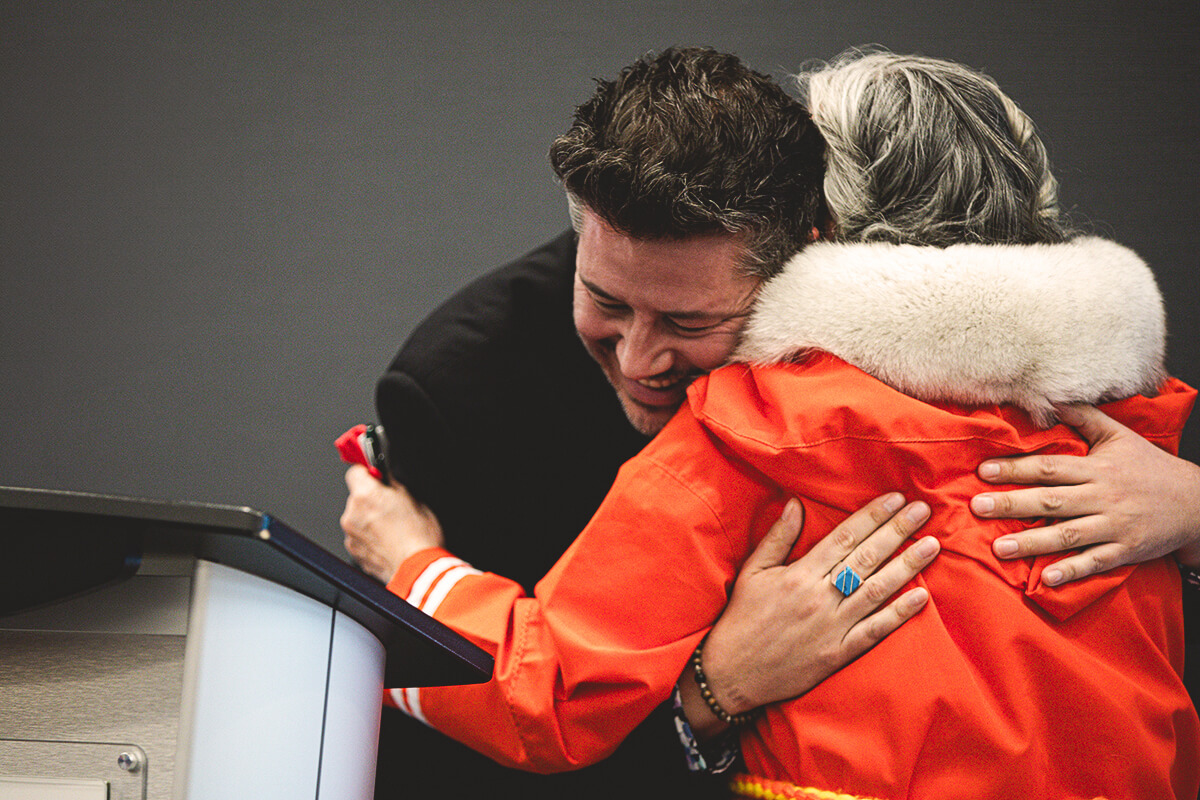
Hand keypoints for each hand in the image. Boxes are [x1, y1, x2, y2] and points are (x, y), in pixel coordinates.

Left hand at [341, 465, 444, 581]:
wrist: (418, 568)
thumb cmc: (420, 537)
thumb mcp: (415, 498)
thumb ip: (393, 484)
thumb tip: (386, 478)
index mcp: (366, 496)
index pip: (355, 471)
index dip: (368, 473)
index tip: (375, 476)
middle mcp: (352, 514)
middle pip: (356, 497)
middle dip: (371, 499)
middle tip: (392, 507)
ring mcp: (351, 535)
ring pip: (357, 517)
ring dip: (369, 519)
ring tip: (393, 528)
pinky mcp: (354, 551)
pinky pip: (359, 536)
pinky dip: (370, 536)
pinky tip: (388, 540)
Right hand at [680, 493, 935, 738]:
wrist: (732, 673)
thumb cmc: (741, 618)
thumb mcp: (752, 572)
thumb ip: (777, 538)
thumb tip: (795, 504)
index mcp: (799, 574)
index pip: (844, 537)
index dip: (872, 516)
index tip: (895, 498)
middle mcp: (820, 597)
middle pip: (867, 558)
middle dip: (898, 531)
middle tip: (923, 510)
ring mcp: (832, 627)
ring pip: (878, 591)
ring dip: (907, 567)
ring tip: (932, 546)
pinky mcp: (838, 653)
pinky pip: (875, 631)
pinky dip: (900, 614)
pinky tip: (922, 597)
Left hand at [972, 403, 1199, 582]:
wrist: (1197, 502)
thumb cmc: (1150, 466)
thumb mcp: (1119, 436)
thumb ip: (1084, 417)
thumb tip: (1052, 397)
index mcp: (1096, 468)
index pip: (1049, 467)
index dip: (1016, 469)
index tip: (983, 471)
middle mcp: (1103, 496)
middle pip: (1052, 501)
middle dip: (1013, 504)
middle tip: (977, 507)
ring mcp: (1115, 525)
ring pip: (1068, 534)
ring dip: (1032, 543)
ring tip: (998, 548)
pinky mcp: (1126, 550)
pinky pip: (1096, 562)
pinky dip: (1073, 570)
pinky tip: (1047, 579)